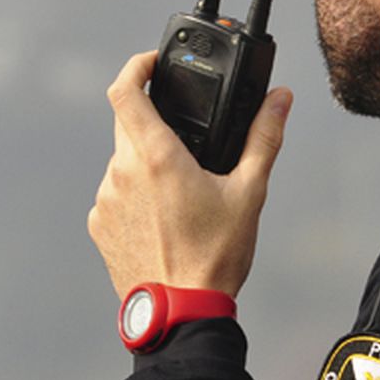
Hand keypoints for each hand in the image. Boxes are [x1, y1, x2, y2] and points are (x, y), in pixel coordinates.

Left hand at [88, 52, 291, 298]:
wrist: (181, 314)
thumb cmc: (214, 257)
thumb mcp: (249, 193)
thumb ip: (264, 137)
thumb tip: (280, 99)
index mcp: (156, 156)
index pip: (125, 89)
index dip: (135, 67)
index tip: (152, 65)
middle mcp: (122, 172)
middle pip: (128, 124)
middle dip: (156, 123)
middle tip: (187, 140)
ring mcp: (105, 200)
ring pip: (123, 162)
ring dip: (147, 164)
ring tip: (182, 193)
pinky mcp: (99, 225)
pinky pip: (115, 194)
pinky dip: (136, 195)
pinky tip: (165, 219)